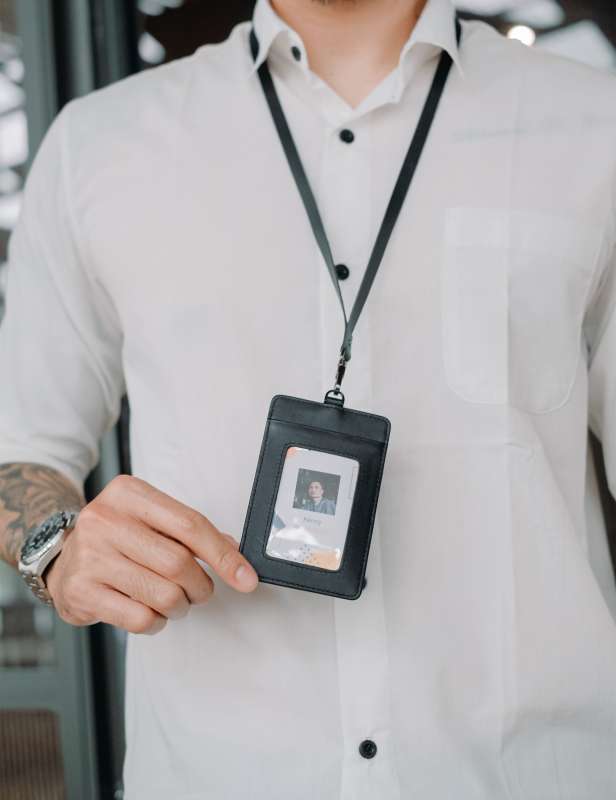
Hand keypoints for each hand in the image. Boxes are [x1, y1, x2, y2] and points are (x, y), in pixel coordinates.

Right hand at [45, 474, 257, 634]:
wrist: (61, 560)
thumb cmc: (116, 539)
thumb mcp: (150, 520)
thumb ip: (190, 532)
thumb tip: (234, 555)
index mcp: (129, 493)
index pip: (190, 525)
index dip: (224, 555)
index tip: (246, 578)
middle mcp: (106, 519)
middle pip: (179, 563)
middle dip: (201, 586)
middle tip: (200, 591)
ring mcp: (90, 555)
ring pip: (164, 594)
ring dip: (181, 606)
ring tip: (174, 602)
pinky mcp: (81, 591)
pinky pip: (140, 618)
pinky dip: (157, 622)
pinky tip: (150, 611)